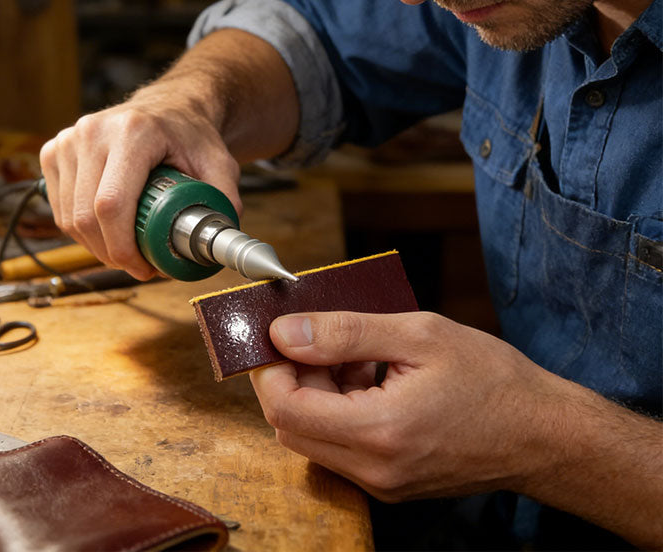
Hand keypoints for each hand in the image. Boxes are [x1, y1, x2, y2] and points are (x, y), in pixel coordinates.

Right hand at [39, 81, 240, 277]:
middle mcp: (94, 132)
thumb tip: (218, 240)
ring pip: (68, 217)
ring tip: (126, 248)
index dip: (122, 247)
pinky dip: (80, 229)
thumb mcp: (220, 163)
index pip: (111, 203)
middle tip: (139, 265)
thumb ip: (225, 199)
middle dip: (111, 254)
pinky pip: (59, 208)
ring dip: (94, 245)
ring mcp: (68, 139)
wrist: (168, 108)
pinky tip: (106, 228)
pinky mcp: (53, 151)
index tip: (143, 268)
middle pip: (85, 216)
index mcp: (133, 132)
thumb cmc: (190, 137)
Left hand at [250, 311, 565, 501]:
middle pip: (291, 425)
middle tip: (324, 339)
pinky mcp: (389, 482)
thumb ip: (344, 332)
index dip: (271, 368)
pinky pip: (340, 446)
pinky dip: (340, 408)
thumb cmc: (493, 379)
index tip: (281, 335)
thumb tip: (285, 332)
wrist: (544, 434)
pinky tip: (371, 377)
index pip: (285, 408)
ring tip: (359, 354)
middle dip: (293, 377)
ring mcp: (381, 483)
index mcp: (379, 431)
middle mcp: (374, 469)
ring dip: (318, 391)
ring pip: (313, 436)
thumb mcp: (418, 335)